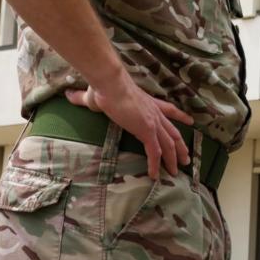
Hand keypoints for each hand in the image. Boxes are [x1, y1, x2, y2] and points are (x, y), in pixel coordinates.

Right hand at [66, 75, 191, 179]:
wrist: (110, 84)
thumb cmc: (104, 87)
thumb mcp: (95, 95)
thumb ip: (84, 97)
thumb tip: (69, 94)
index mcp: (149, 103)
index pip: (170, 110)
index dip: (181, 116)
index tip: (190, 121)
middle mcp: (155, 113)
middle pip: (174, 132)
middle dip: (180, 147)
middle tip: (185, 158)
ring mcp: (153, 122)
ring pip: (168, 145)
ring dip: (172, 159)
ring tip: (175, 171)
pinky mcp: (146, 131)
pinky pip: (154, 152)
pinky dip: (155, 165)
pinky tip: (154, 175)